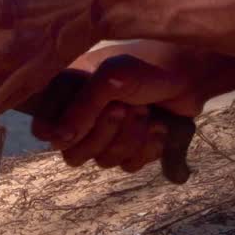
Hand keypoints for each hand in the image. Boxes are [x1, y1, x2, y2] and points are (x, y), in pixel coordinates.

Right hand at [32, 45, 206, 171]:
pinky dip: (147, 149)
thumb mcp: (110, 79)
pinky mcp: (130, 147)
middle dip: (105, 134)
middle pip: (73, 153)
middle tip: (126, 109)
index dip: (62, 131)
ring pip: (102, 161)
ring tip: (147, 114)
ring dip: (130, 140)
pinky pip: (127, 166)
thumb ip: (80, 108)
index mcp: (66, 93)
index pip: (43, 129)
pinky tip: (159, 128)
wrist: (191, 77)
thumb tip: (57, 140)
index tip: (84, 119)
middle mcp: (81, 115)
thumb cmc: (147, 68)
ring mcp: (106, 133)